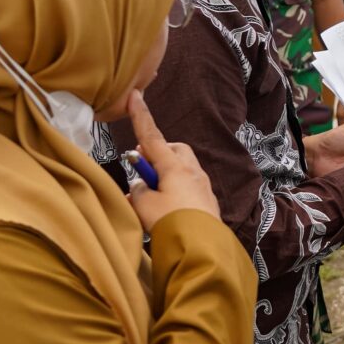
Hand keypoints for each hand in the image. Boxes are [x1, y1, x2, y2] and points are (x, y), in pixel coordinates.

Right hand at [124, 91, 220, 229]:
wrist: (202, 248)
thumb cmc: (171, 223)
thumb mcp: (143, 205)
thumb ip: (138, 190)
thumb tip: (141, 187)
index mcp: (174, 166)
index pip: (151, 136)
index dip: (141, 117)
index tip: (135, 95)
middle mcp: (192, 171)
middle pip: (174, 150)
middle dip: (158, 154)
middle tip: (144, 171)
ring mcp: (203, 186)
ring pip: (183, 169)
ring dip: (166, 176)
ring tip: (153, 197)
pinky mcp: (208, 202)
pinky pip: (189, 188)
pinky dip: (176, 191)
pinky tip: (168, 210)